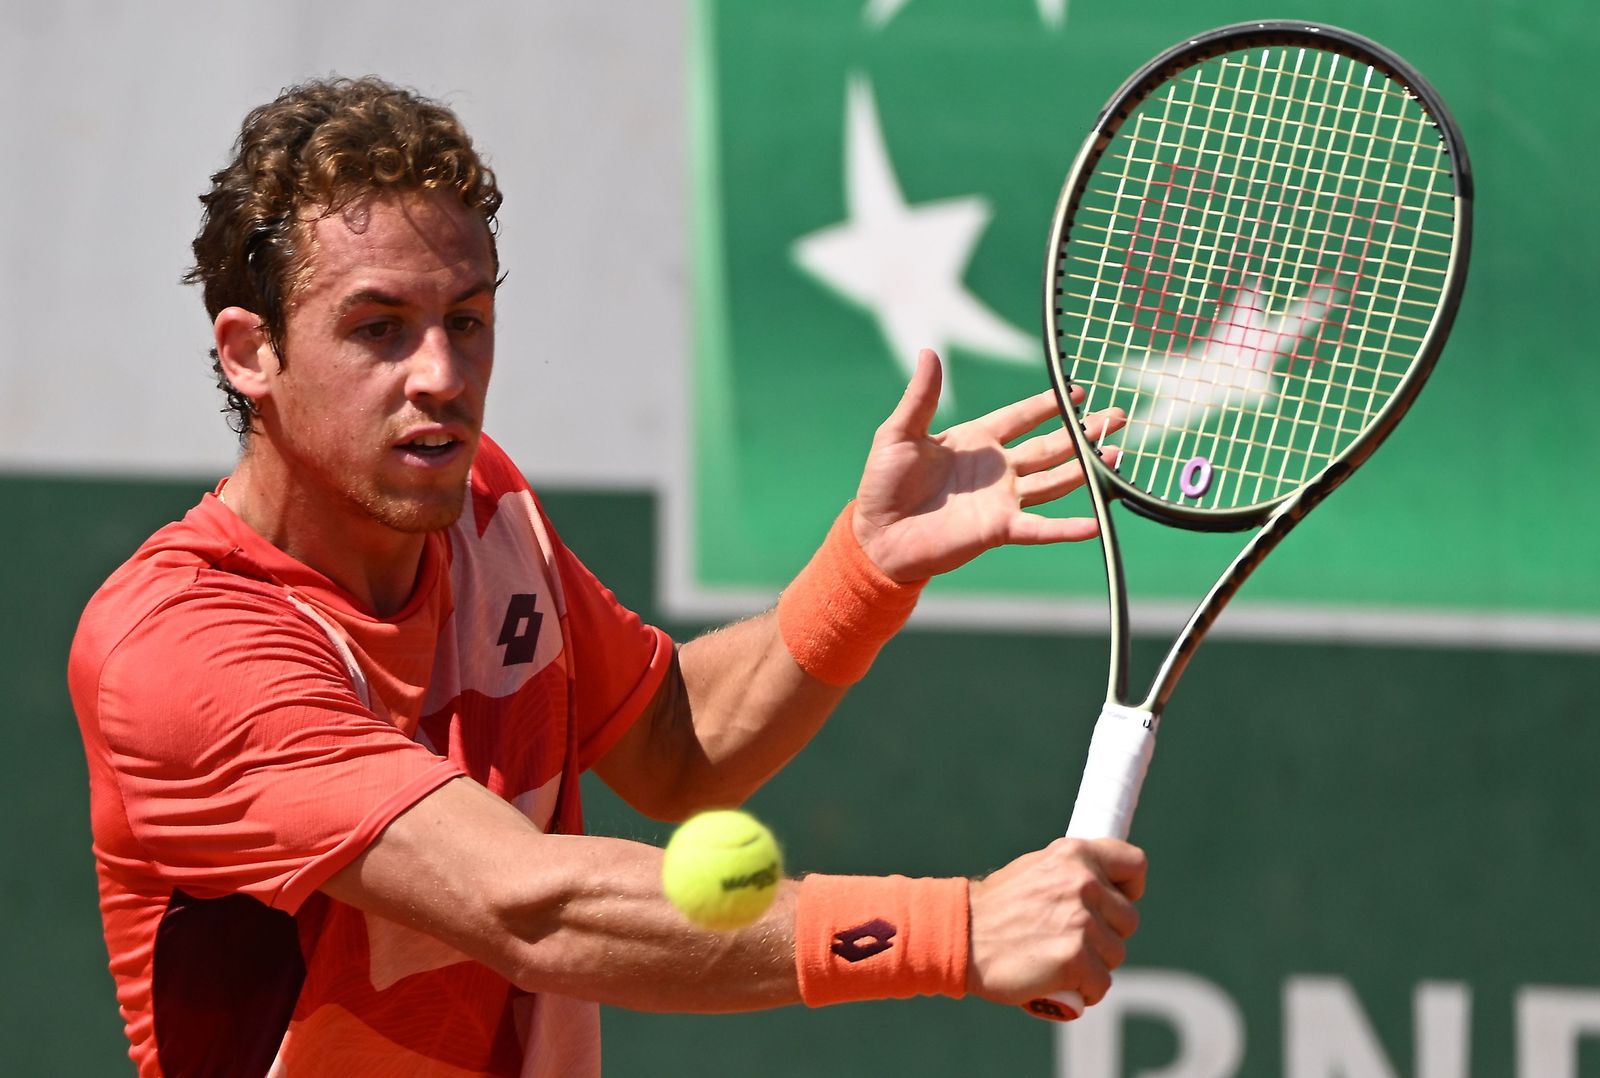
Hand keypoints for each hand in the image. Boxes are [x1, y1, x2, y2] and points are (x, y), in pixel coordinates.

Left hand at [852, 348, 1124, 581]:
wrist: (877, 535)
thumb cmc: (883, 484)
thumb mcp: (899, 434)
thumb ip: (921, 397)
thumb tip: (928, 352)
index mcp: (976, 441)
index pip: (1022, 417)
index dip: (1049, 404)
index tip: (1077, 389)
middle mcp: (997, 470)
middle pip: (1051, 446)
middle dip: (1084, 431)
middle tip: (1118, 415)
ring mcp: (1002, 500)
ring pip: (1056, 481)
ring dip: (1087, 469)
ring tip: (1117, 453)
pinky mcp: (999, 529)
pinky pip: (1040, 527)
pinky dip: (1068, 527)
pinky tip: (1097, 522)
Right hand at [966, 837, 1145, 1007]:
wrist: (960, 935)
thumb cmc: (996, 908)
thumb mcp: (1036, 870)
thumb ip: (1072, 874)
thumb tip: (1104, 885)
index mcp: (1076, 854)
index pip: (1134, 864)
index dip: (1130, 887)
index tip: (1117, 900)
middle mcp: (1083, 883)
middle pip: (1128, 919)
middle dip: (1106, 934)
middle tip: (1071, 940)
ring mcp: (1082, 922)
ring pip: (1115, 954)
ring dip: (1093, 964)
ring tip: (1058, 962)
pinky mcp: (1077, 959)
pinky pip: (1101, 984)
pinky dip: (1085, 990)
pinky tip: (1061, 985)